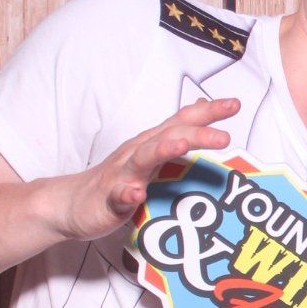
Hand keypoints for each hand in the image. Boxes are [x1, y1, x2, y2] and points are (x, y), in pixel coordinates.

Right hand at [47, 97, 240, 241]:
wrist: (71, 204)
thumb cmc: (117, 180)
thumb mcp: (149, 155)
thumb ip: (174, 136)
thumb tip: (200, 112)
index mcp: (152, 144)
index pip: (182, 122)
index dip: (208, 112)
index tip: (235, 104)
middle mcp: (138, 153)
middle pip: (169, 136)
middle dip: (196, 133)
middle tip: (225, 136)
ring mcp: (122, 174)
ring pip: (143, 159)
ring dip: (162, 150)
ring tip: (180, 146)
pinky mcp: (108, 198)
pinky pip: (118, 195)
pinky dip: (127, 193)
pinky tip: (136, 194)